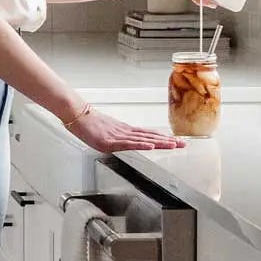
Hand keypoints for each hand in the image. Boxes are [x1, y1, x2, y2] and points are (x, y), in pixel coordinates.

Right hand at [63, 107, 185, 152]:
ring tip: (173, 145)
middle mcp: (125, 132)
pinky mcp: (110, 141)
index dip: (163, 138)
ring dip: (159, 142)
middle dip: (167, 141)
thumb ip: (117, 136)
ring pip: (143, 139)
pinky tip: (151, 146)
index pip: (148, 135)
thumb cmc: (88, 123)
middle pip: (150, 136)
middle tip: (183, 143)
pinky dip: (141, 144)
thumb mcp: (106, 131)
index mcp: (125, 131)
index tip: (176, 141)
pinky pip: (128, 144)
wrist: (77, 115)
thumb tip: (124, 139)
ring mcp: (118, 136)